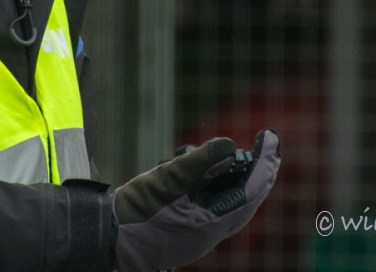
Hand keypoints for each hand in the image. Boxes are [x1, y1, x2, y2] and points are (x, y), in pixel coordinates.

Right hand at [110, 130, 279, 271]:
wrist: (105, 238)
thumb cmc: (133, 213)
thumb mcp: (165, 180)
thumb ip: (198, 162)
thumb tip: (228, 145)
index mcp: (211, 224)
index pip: (251, 190)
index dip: (265, 162)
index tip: (270, 137)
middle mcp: (211, 232)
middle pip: (245, 198)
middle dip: (254, 169)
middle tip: (263, 144)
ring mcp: (199, 233)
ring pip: (228, 201)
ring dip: (228, 175)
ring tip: (216, 152)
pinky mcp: (186, 229)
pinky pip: (211, 205)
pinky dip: (211, 185)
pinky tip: (196, 169)